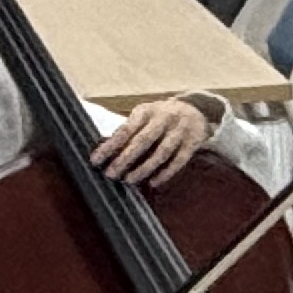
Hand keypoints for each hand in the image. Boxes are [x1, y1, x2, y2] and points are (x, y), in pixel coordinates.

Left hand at [90, 97, 213, 187]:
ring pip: (161, 152)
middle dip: (125, 159)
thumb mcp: (144, 116)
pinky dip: (166, 173)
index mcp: (147, 111)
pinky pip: (179, 160)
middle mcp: (164, 119)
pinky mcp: (193, 142)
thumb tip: (106, 152)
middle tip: (111, 174)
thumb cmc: (160, 117)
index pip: (125, 130)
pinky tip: (153, 182)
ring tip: (129, 180)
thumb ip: (128, 131)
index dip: (110, 146)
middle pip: (143, 141)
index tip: (96, 160)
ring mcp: (180, 131)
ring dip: (144, 168)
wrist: (196, 109)